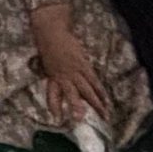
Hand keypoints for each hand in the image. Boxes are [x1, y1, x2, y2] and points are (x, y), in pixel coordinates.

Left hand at [30, 3, 111, 124]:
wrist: (52, 32)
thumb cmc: (48, 50)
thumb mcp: (46, 67)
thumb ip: (54, 79)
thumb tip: (59, 89)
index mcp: (52, 78)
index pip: (52, 95)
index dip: (54, 107)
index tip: (57, 117)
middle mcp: (63, 76)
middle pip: (71, 95)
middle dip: (77, 108)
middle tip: (81, 120)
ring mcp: (75, 71)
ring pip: (87, 90)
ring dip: (96, 104)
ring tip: (103, 116)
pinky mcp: (84, 65)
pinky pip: (94, 81)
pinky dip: (100, 91)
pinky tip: (106, 100)